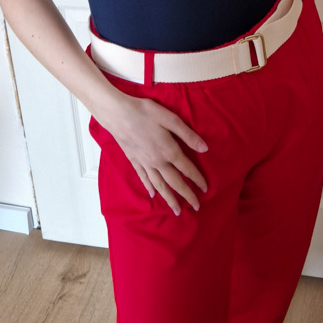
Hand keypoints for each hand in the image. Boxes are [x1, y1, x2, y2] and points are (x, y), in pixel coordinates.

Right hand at [100, 91, 209, 215]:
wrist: (116, 114)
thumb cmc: (144, 112)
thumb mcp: (170, 118)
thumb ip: (187, 135)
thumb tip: (205, 149)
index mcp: (168, 151)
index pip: (187, 169)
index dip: (197, 179)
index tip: (206, 189)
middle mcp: (157, 162)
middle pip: (175, 182)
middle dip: (186, 195)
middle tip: (196, 207)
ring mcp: (144, 163)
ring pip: (159, 185)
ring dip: (169, 198)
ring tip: (176, 210)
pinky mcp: (133, 160)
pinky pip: (144, 178)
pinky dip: (149, 187)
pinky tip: (153, 194)